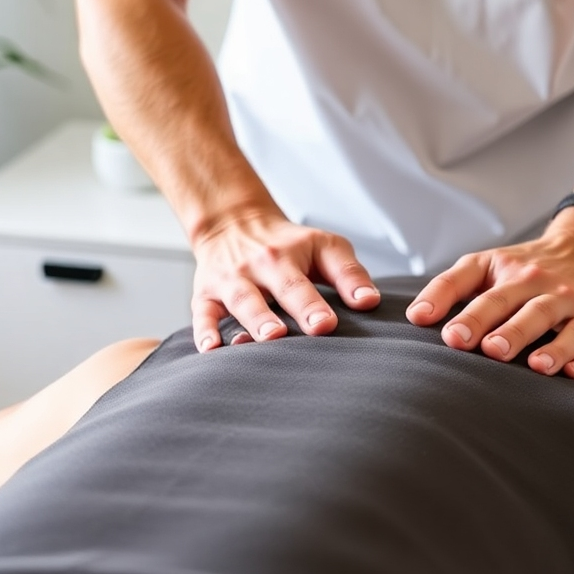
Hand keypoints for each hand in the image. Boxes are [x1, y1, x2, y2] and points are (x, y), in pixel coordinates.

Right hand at [191, 201, 379, 351]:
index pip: (306, 281)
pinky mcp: (206, 295)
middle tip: (304, 330)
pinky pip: (203, 314)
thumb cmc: (287, 244)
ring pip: (242, 302)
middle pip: (278, 290)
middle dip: (293, 310)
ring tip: (268, 339)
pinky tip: (212, 350)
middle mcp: (260, 266)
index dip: (316, 304)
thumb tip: (370, 302)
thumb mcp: (324, 247)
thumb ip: (348, 274)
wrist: (233, 223)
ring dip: (254, 320)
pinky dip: (205, 331)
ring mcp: (232, 281)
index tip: (327, 324)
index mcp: (291, 255)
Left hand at [406, 208, 573, 376]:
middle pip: (530, 311)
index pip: (490, 296)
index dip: (471, 316)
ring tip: (536, 366)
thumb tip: (416, 316)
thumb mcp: (485, 264)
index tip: (451, 336)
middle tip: (491, 350)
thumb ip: (448, 286)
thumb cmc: (524, 266)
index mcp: (515, 275)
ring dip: (554, 348)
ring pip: (567, 328)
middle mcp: (548, 289)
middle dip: (512, 331)